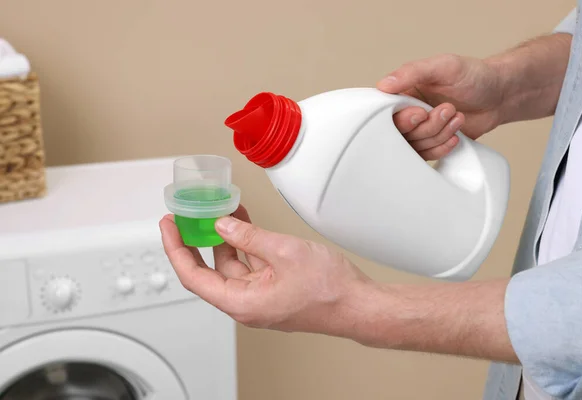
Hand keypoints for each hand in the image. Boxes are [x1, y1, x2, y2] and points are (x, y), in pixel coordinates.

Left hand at [159, 205, 370, 333]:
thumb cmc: (329, 290)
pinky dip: (244, 244)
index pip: (193, 276)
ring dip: (223, 238)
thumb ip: (249, 238)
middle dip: (197, 240)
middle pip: (209, 270)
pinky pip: (250, 265)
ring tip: (219, 212)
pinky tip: (243, 224)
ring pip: (231, 265)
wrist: (358, 304)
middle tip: (188, 216)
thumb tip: (223, 226)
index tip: (169, 226)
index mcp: (242, 302)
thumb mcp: (284, 251)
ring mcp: (260, 296)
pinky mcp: (274, 289)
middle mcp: (246, 303)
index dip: (177, 249)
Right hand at [377, 54, 504, 159]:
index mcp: (403, 92)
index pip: (385, 112)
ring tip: (456, 117)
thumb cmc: (473, 75)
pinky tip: (455, 135)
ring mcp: (419, 130)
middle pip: (401, 133)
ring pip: (415, 146)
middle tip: (447, 109)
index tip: (421, 112)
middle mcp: (407, 112)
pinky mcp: (432, 144)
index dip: (402, 117)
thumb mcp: (443, 66)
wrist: (499, 95)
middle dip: (427, 125)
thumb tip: (384, 84)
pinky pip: (427, 156)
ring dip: (439, 134)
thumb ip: (412, 72)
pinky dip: (442, 147)